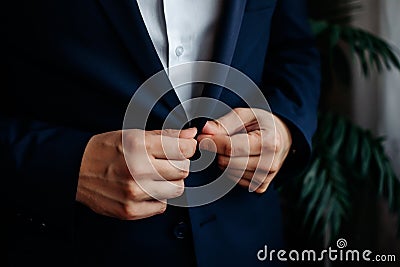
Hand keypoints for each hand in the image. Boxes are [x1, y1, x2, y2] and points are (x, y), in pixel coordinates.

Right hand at [76, 128, 196, 219]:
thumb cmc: (106, 149)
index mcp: (138, 145)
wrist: (75, 169)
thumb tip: (191, 135)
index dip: (188, 148)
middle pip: (183, 170)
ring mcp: (134, 192)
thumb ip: (166, 135)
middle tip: (166, 162)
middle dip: (179, 164)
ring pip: (177, 189)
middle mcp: (137, 169)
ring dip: (171, 182)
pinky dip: (158, 198)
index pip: (184, 149)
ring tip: (155, 176)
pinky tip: (146, 189)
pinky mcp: (130, 210)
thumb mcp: (134, 134)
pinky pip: (162, 206)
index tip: (185, 148)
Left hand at [197, 108, 291, 192]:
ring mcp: (266, 177)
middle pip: (228, 162)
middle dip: (217, 151)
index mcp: (270, 142)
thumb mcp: (246, 115)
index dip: (212, 142)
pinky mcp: (260, 186)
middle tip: (216, 141)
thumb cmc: (264, 125)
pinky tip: (238, 159)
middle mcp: (270, 162)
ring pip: (228, 173)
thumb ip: (225, 123)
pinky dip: (230, 170)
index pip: (232, 147)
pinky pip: (234, 180)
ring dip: (224, 160)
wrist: (282, 138)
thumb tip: (206, 130)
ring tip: (231, 147)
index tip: (202, 137)